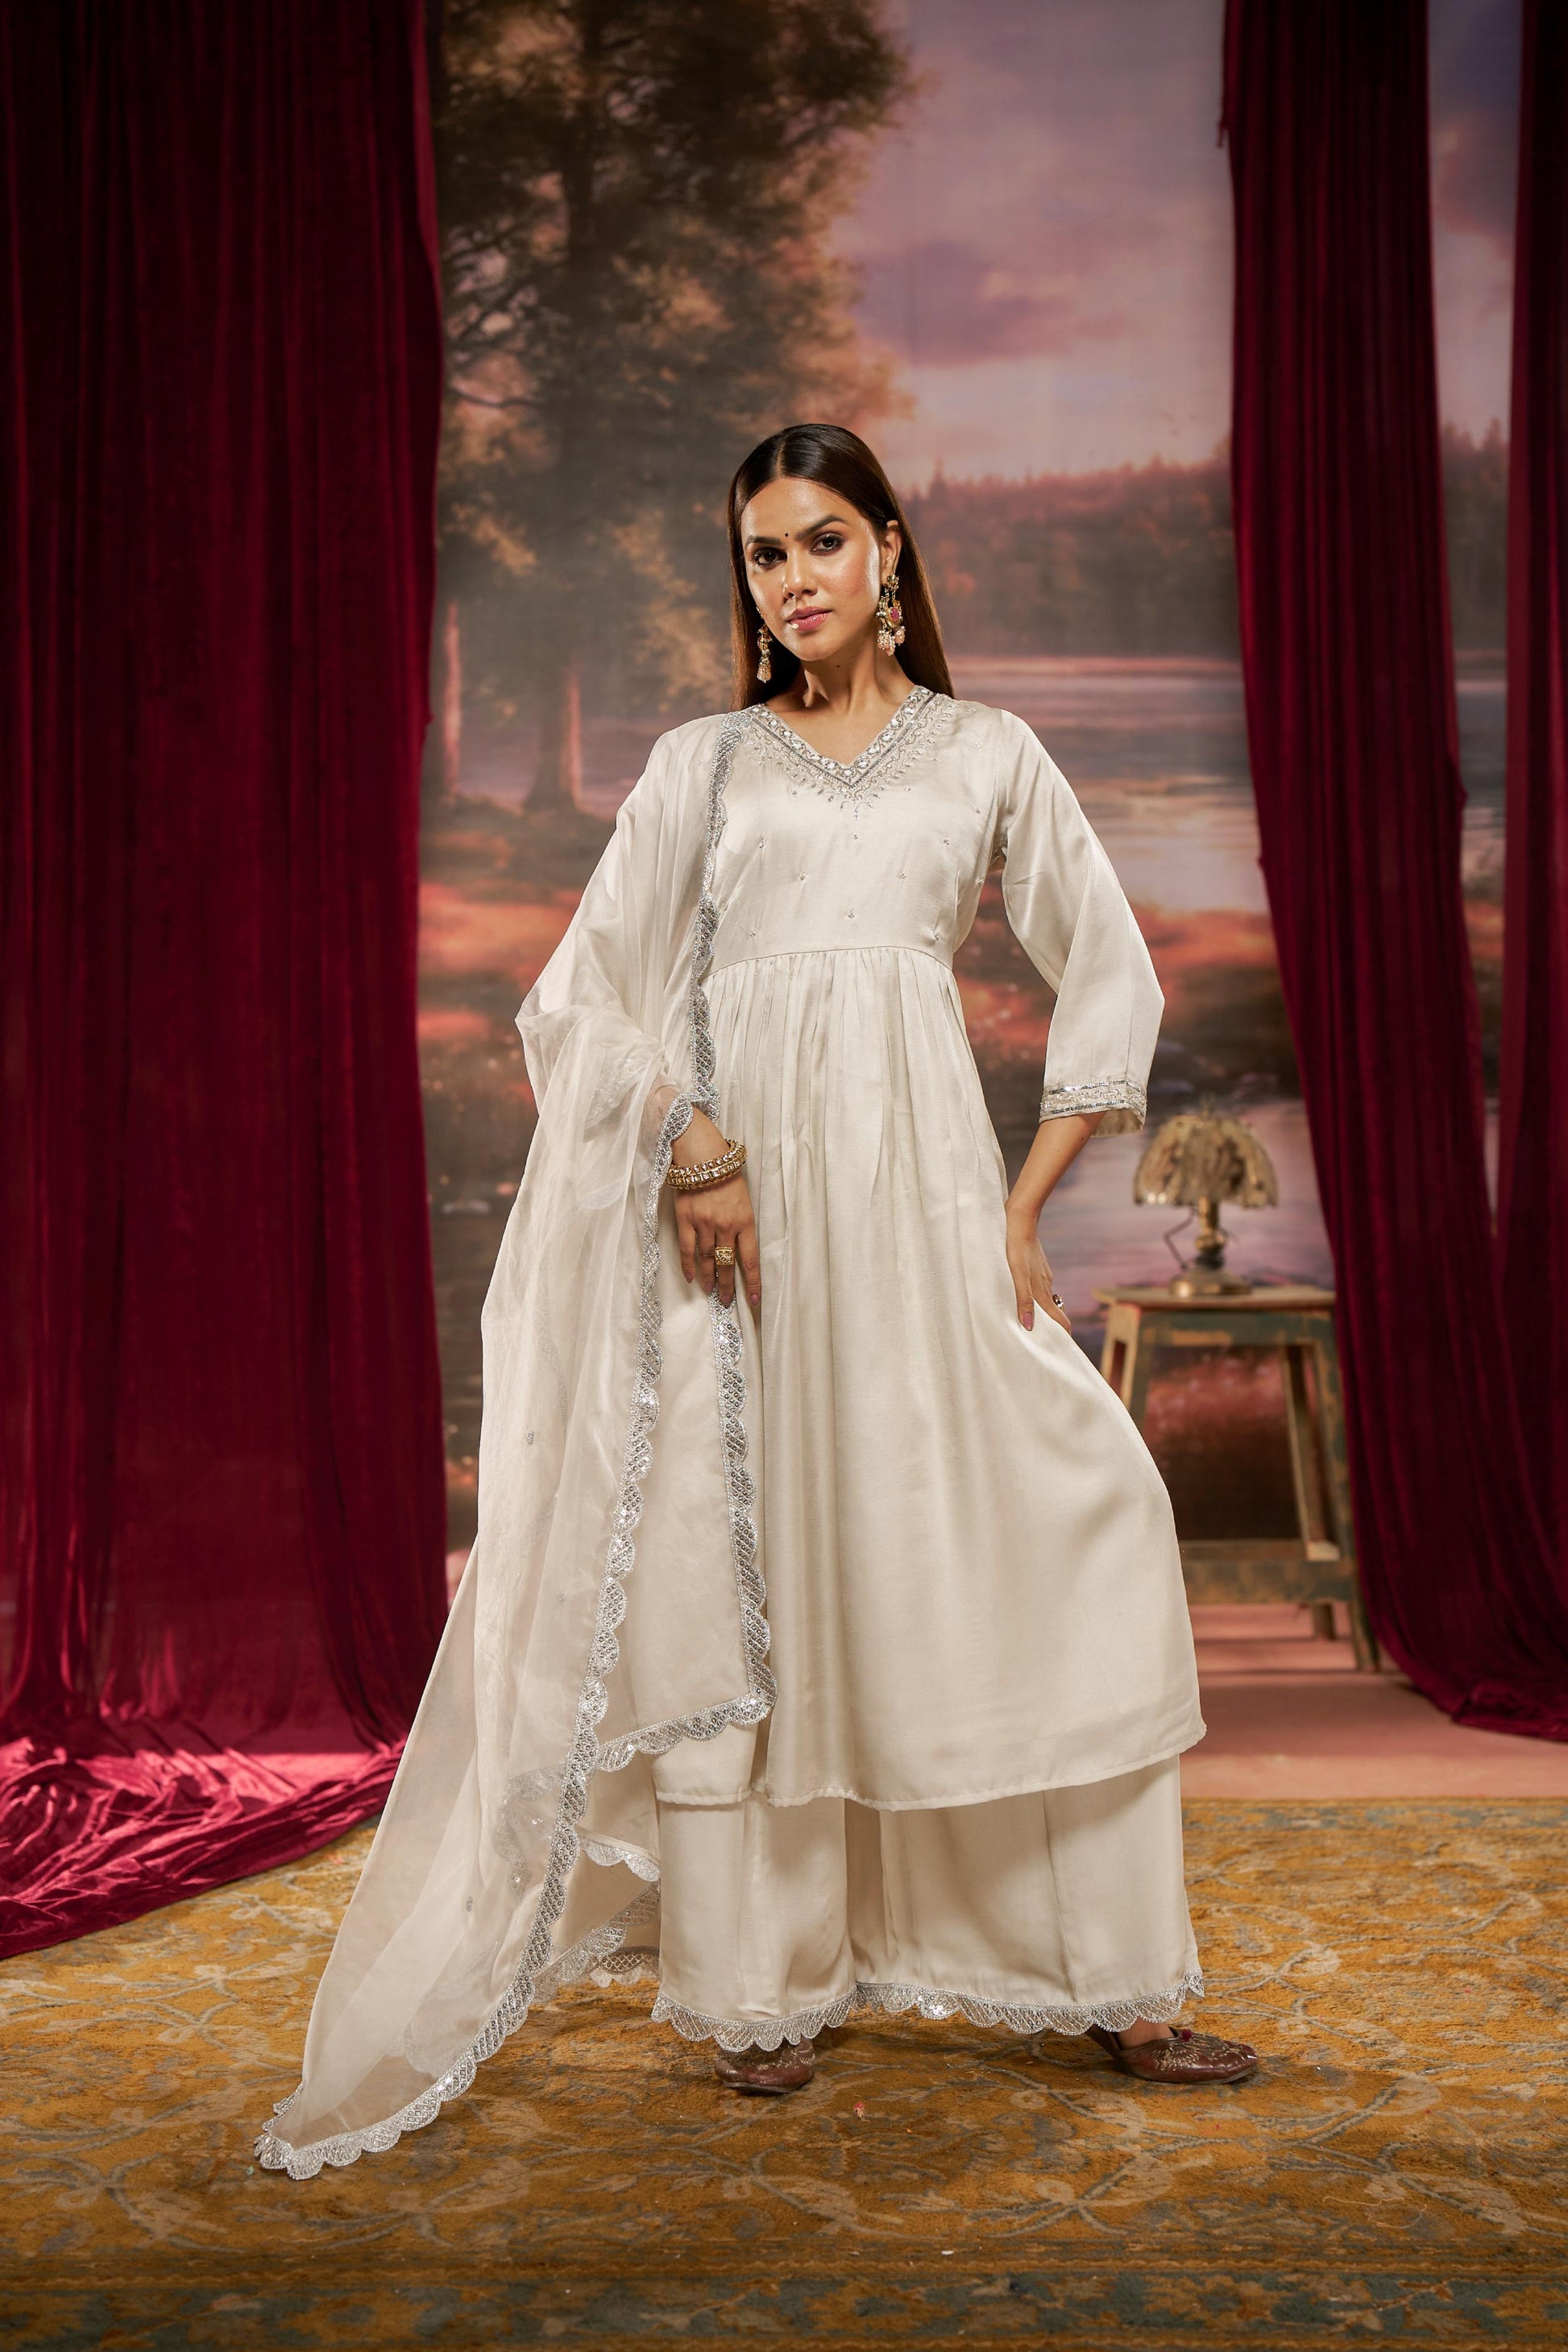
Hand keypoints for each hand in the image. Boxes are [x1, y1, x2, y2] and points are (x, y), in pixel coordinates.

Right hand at [672, 1110, 760, 1310]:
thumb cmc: (726, 1173)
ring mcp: (704, 1225)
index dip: (752, 1283)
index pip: (750, 1260)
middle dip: (728, 1286)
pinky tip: (690, 1278)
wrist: (703, 1154)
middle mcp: (726, 1227)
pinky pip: (687, 1250)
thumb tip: (739, 1246)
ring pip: (706, 1260)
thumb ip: (742, 1222)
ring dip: (709, 1279)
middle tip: (727, 1302)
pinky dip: (688, 1266)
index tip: (754, 1300)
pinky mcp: (686, 1220)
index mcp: (745, 1221)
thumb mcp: (744, 1198)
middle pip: (727, 1264)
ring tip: (710, 1292)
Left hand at [1005, 1202, 1070, 1332]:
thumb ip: (1023, 1300)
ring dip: (1043, 1311)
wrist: (1021, 1219)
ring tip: (1035, 1321)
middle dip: (1053, 1325)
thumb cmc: (1016, 1248)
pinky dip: (1036, 1296)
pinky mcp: (1036, 1265)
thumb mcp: (1016, 1276)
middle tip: (1049, 1340)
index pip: (1058, 1318)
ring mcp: (1042, 1274)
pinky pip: (1039, 1286)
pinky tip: (1026, 1294)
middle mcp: (1045, 1283)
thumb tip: (1029, 1327)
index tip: (1064, 1347)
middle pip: (1053, 1310)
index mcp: (1042, 1290)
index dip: (1062, 1333)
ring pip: (1046, 1297)